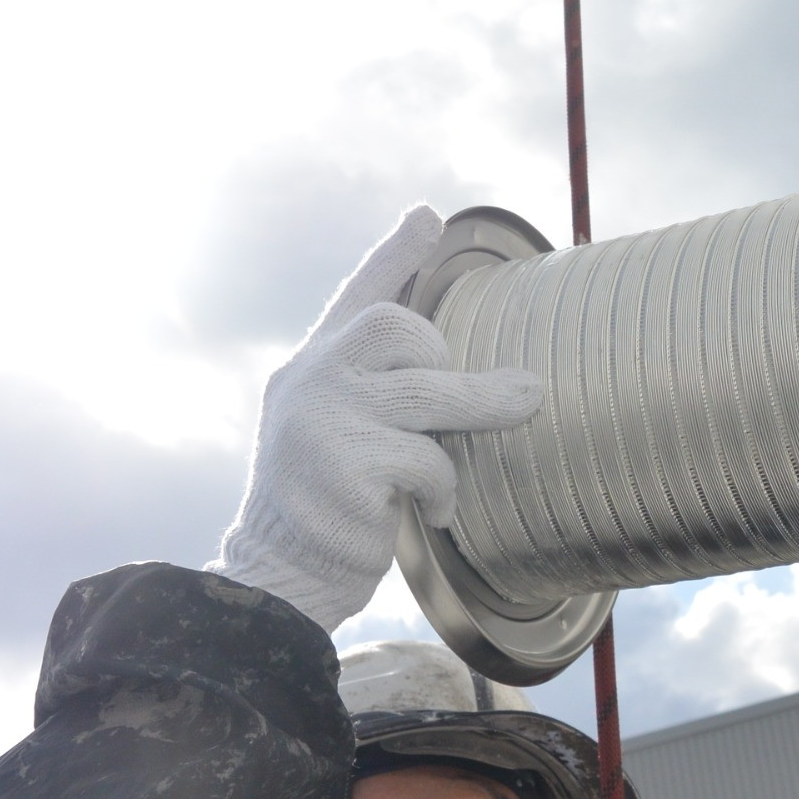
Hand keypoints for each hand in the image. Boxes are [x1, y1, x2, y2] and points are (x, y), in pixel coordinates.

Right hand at [208, 206, 544, 631]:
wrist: (275, 582)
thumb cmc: (324, 509)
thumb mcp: (337, 432)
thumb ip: (376, 390)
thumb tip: (451, 361)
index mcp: (308, 368)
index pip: (354, 294)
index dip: (393, 253)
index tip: (428, 215)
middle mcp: (308, 383)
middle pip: (400, 329)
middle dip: (449, 359)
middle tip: (483, 395)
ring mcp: (322, 424)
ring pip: (428, 392)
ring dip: (483, 406)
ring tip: (523, 407)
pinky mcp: (346, 471)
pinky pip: (428, 460)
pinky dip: (443, 488)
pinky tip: (431, 512)